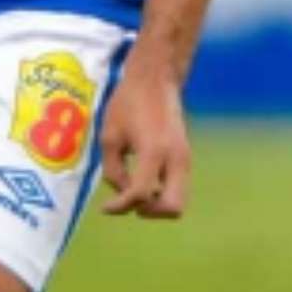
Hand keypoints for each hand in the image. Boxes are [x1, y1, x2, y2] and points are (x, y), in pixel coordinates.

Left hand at [99, 52, 190, 219]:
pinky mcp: (185, 158)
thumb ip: (113, 170)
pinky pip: (177, 188)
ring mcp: (185, 159)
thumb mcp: (110, 137)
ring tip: (135, 190)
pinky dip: (161, 193)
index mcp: (154, 151)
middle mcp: (176, 159)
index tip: (105, 208)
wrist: (156, 80)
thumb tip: (123, 193)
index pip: (140, 194)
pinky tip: (144, 179)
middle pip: (173, 208)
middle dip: (149, 211)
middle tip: (129, 202)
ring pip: (179, 201)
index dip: (120, 206)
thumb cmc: (127, 104)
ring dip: (156, 204)